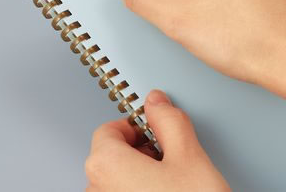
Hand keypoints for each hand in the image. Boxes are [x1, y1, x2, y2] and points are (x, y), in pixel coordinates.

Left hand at [85, 90, 229, 191]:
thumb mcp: (190, 157)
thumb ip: (169, 120)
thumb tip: (157, 103)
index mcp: (106, 165)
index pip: (110, 129)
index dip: (138, 127)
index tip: (156, 133)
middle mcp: (95, 191)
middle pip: (111, 157)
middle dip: (141, 154)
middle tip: (171, 162)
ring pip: (117, 183)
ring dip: (141, 179)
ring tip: (173, 188)